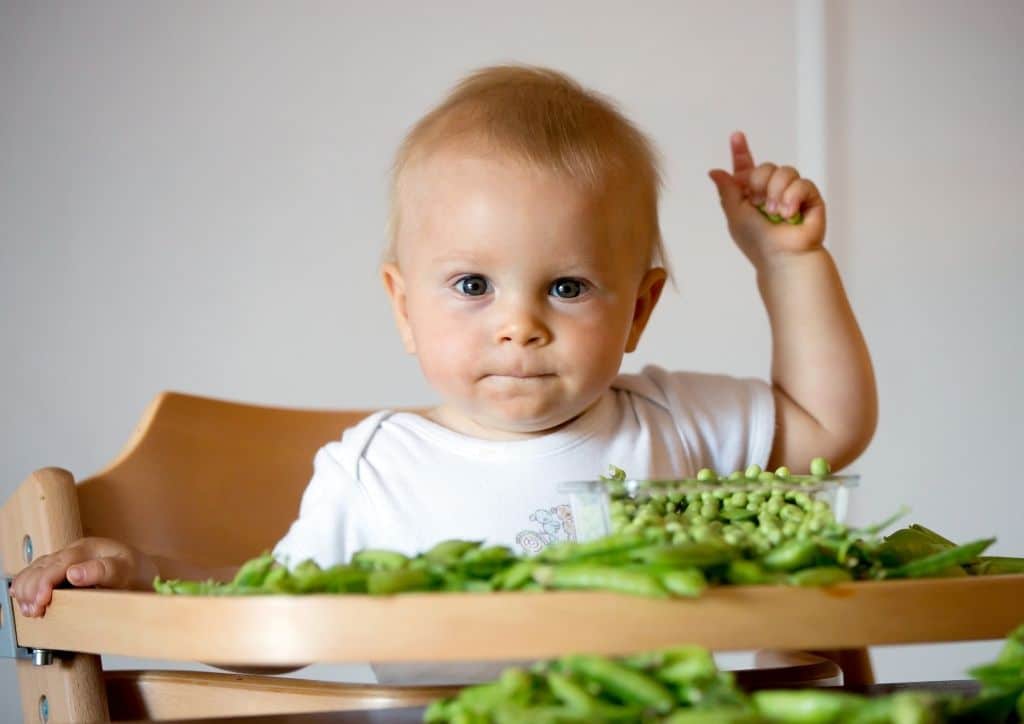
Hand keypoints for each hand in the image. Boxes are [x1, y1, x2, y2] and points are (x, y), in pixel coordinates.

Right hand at [11, 537, 158, 616]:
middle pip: (44, 566)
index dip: (46, 582)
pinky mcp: (63, 568)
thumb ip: (102, 571)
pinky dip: (28, 585)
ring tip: (28, 609)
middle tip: (34, 611)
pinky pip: (39, 572)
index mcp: (91, 549)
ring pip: (37, 568)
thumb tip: (74, 573)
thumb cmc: (137, 573)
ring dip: (27, 588)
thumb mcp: (126, 571)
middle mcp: (75, 551)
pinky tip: (23, 599)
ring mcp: (68, 558)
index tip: (41, 601)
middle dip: (33, 588)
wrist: (144, 574)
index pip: (60, 563)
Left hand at [708, 131, 825, 268]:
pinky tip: (790, 213)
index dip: (741, 151)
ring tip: (776, 213)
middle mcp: (771, 191)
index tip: (736, 136)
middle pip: (766, 166)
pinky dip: (793, 197)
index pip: (746, 168)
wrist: (781, 256)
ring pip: (785, 171)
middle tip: (760, 205)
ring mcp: (791, 193)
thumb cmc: (757, 242)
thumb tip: (714, 171)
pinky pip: (802, 182)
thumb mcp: (735, 213)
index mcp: (751, 195)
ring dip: (776, 192)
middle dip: (760, 183)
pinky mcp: (810, 197)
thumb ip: (727, 190)